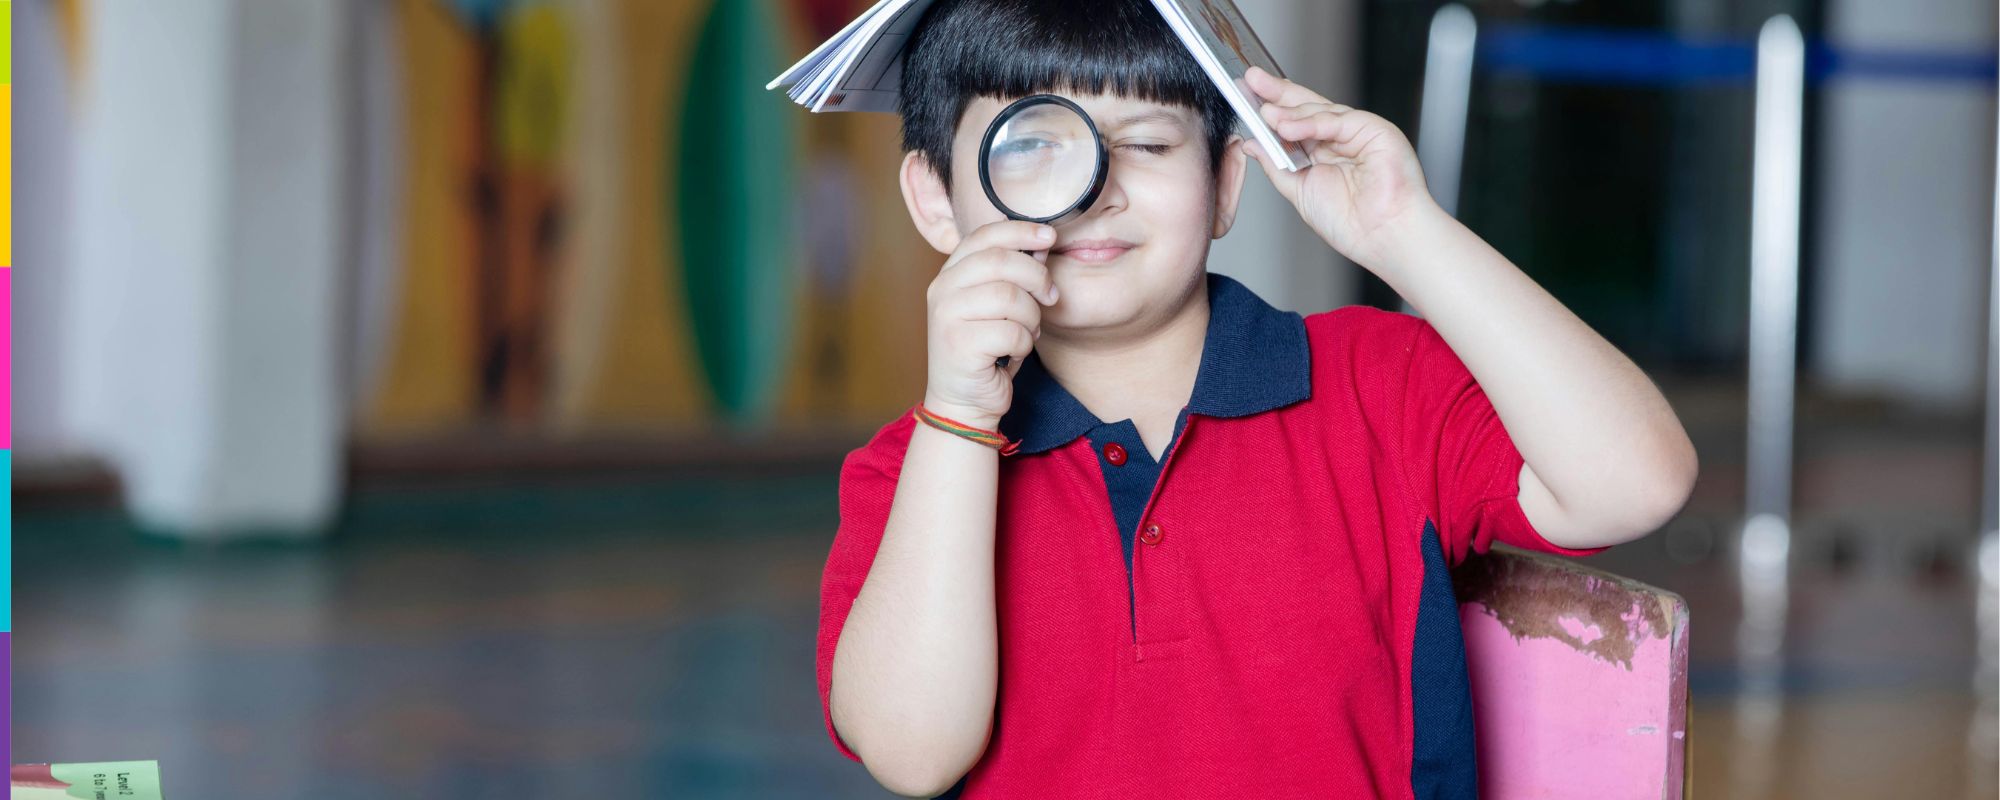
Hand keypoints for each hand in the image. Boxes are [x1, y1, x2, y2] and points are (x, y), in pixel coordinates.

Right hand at [922, 220, 1059, 428]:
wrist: (963, 400)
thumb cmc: (986, 350)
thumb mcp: (998, 305)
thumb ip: (1014, 274)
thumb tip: (1042, 243)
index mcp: (950, 273)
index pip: (985, 236)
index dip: (1020, 230)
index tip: (1049, 235)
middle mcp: (942, 289)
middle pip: (1001, 262)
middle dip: (1037, 277)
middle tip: (1051, 296)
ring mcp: (946, 317)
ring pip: (1010, 297)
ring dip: (1031, 317)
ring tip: (1028, 331)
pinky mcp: (958, 345)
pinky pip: (1011, 332)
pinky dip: (1024, 343)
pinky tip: (1015, 352)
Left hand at [1242, 67, 1441, 267]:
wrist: (1382, 236)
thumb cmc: (1349, 222)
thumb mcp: (1298, 189)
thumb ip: (1276, 164)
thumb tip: (1252, 144)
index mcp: (1322, 152)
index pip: (1293, 122)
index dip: (1270, 107)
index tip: (1245, 95)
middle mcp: (1339, 139)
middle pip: (1304, 107)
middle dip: (1276, 93)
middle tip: (1250, 81)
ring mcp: (1357, 132)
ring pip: (1318, 111)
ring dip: (1289, 112)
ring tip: (1266, 114)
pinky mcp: (1373, 129)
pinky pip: (1337, 120)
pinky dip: (1311, 122)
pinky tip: (1288, 127)